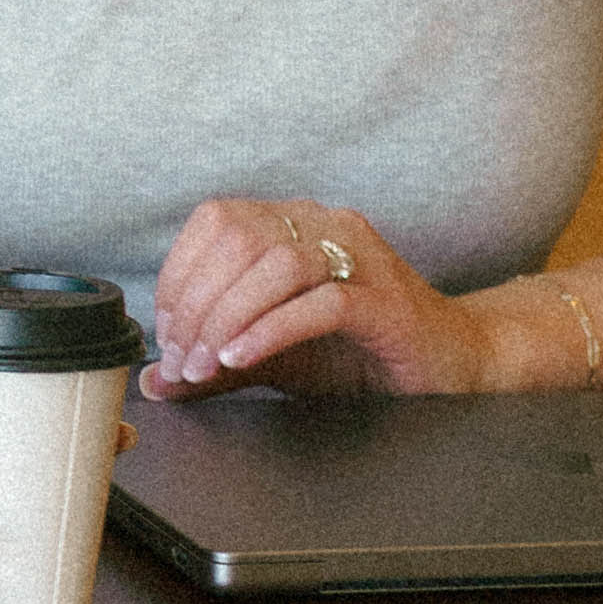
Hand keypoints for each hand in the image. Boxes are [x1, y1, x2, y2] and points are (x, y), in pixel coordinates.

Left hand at [143, 195, 496, 400]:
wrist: (450, 365)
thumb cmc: (359, 352)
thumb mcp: (272, 356)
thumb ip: (214, 363)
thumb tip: (152, 380)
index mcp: (294, 224)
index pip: (215, 222)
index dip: (180, 276)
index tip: (168, 334)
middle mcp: (326, 227)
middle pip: (238, 240)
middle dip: (198, 305)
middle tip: (184, 360)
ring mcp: (362, 260)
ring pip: (276, 264)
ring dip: (228, 318)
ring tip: (209, 364)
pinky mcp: (387, 303)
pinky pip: (320, 303)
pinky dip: (271, 330)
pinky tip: (243, 358)